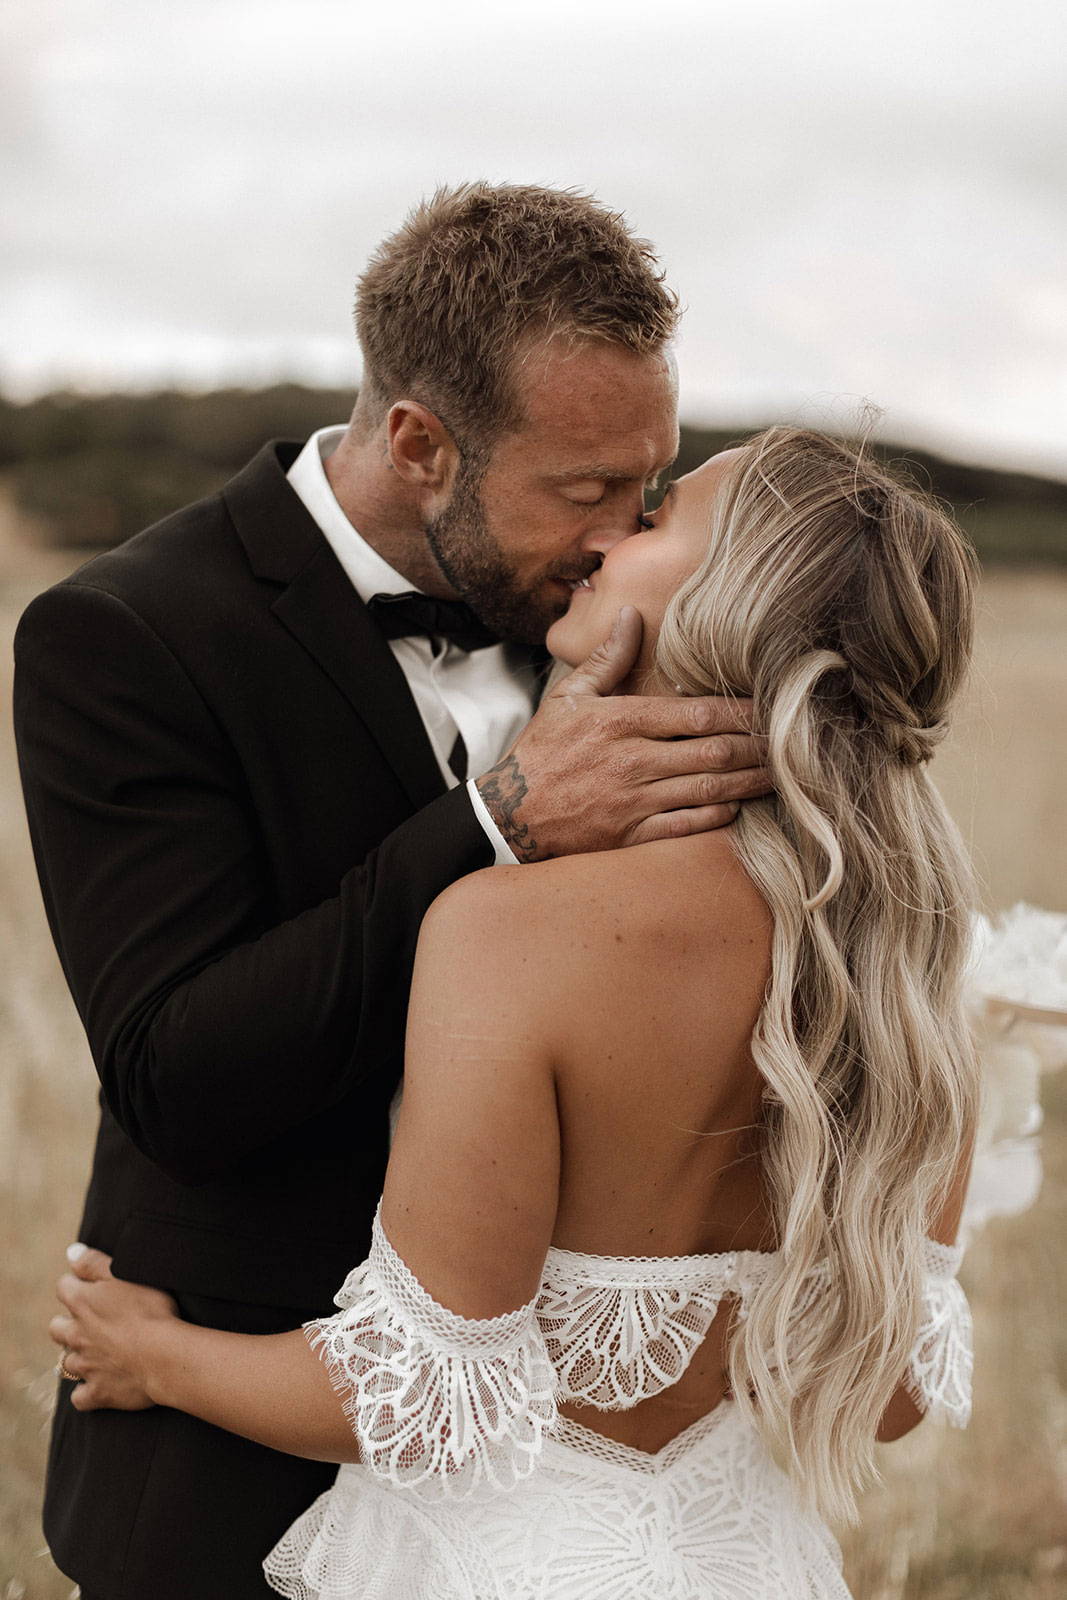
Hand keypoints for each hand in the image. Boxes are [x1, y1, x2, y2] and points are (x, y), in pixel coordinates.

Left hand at [49, 1244, 178, 1411]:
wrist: (165, 1355)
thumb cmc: (151, 1309)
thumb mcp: (125, 1274)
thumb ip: (94, 1262)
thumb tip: (71, 1252)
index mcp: (83, 1303)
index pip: (64, 1287)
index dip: (77, 1285)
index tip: (93, 1286)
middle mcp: (77, 1335)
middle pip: (56, 1328)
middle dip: (68, 1323)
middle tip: (91, 1322)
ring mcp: (86, 1366)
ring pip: (67, 1362)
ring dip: (78, 1356)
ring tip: (96, 1352)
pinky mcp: (98, 1392)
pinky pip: (80, 1397)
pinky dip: (85, 1392)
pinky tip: (97, 1385)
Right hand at [476, 609, 770, 860]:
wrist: (510, 814)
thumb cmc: (542, 752)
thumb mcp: (567, 697)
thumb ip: (607, 660)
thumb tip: (632, 616)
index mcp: (622, 722)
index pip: (697, 714)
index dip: (742, 712)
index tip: (771, 707)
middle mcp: (634, 761)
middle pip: (713, 752)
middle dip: (757, 747)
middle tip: (792, 742)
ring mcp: (634, 801)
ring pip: (708, 789)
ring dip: (749, 781)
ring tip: (779, 774)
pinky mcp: (631, 835)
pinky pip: (686, 825)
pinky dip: (716, 816)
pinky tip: (738, 805)